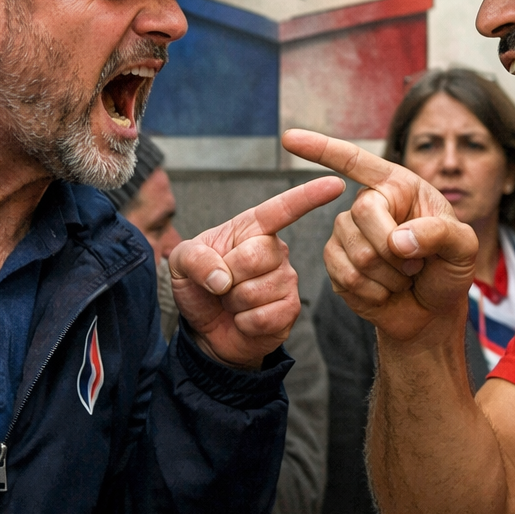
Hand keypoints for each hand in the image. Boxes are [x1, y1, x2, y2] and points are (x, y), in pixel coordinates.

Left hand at [168, 176, 343, 367]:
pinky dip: (244, 322)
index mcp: (252, 228)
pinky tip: (244, 319)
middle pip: (257, 254)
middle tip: (221, 283)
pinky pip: (265, 316)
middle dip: (227, 273)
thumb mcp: (181, 263)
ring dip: (234, 302)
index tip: (334, 183)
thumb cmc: (199, 286)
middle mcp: (276, 250)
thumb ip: (193, 258)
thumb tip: (221, 278)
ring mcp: (286, 280)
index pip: (282, 208)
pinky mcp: (290, 310)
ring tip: (233, 301)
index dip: (308, 196)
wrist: (206, 330)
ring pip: (258, 290)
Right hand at [281, 130, 477, 342]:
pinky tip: (386, 290)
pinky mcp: (336, 263)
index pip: (355, 161)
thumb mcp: (464, 247)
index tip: (289, 138)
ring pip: (356, 252)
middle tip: (417, 265)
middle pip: (363, 214)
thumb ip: (440, 234)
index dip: (321, 149)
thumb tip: (397, 240)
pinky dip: (374, 291)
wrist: (431, 310)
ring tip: (404, 277)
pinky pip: (346, 276)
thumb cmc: (448, 269)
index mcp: (397, 186)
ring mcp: (347, 233)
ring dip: (390, 276)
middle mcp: (368, 203)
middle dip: (395, 249)